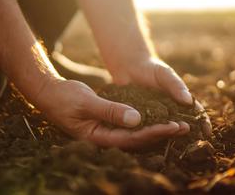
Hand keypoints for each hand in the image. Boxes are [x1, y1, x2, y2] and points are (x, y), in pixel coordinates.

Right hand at [34, 78, 189, 148]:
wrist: (49, 93)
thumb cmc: (64, 97)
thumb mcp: (87, 102)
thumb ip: (111, 111)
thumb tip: (137, 120)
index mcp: (98, 137)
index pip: (132, 139)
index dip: (154, 133)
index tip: (174, 126)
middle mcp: (104, 138)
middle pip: (137, 140)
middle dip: (161, 134)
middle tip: (185, 128)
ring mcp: (105, 132)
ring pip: (135, 134)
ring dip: (156, 129)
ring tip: (177, 125)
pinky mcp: (106, 124)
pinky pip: (129, 126)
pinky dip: (145, 122)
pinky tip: (158, 118)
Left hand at [109, 57, 211, 136]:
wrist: (129, 67)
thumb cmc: (151, 68)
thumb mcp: (165, 74)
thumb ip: (176, 86)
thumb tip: (188, 101)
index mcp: (180, 101)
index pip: (195, 113)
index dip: (202, 123)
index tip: (207, 132)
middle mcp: (170, 112)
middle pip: (182, 125)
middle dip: (189, 135)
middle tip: (193, 145)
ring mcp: (155, 117)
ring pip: (165, 131)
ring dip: (170, 138)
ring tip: (174, 146)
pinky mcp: (140, 120)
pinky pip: (147, 129)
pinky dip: (150, 136)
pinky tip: (151, 143)